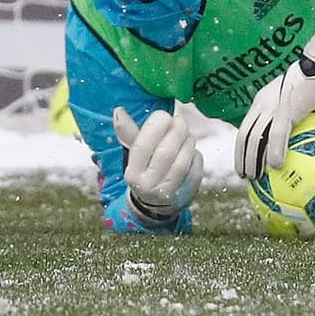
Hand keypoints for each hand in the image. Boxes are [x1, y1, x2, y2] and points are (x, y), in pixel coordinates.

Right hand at [113, 107, 203, 224]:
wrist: (155, 204)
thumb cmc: (146, 170)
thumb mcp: (135, 156)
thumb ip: (129, 134)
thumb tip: (119, 111)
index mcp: (132, 172)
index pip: (142, 146)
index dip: (155, 127)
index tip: (163, 115)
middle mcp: (147, 184)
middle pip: (165, 152)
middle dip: (176, 131)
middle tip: (180, 120)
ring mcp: (167, 191)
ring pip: (182, 161)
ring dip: (188, 141)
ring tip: (187, 133)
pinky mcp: (185, 193)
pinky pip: (195, 167)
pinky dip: (195, 154)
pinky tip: (191, 148)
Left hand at [234, 26, 314, 178]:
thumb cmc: (311, 78)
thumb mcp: (291, 95)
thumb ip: (286, 111)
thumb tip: (292, 130)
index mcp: (261, 101)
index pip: (245, 128)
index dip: (241, 149)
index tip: (242, 164)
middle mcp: (262, 104)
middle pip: (245, 136)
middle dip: (242, 158)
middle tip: (245, 176)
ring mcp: (273, 108)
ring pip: (256, 138)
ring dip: (253, 160)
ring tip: (256, 176)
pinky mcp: (286, 111)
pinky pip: (277, 136)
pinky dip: (274, 152)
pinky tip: (275, 166)